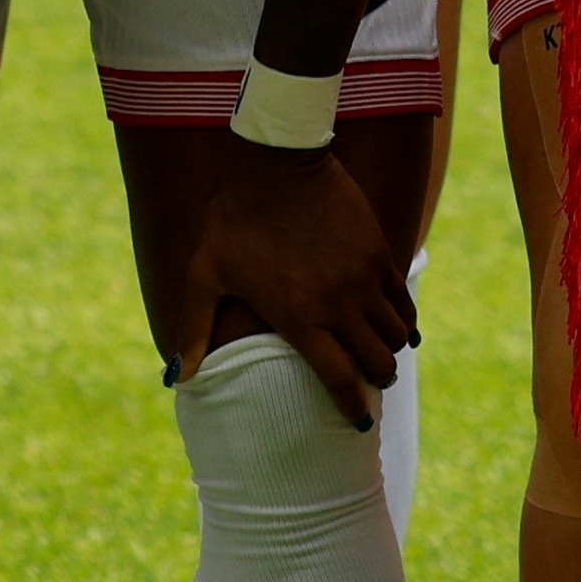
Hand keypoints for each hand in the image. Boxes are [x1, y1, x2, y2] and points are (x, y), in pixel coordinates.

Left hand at [168, 124, 417, 427]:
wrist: (276, 161)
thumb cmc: (233, 220)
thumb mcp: (205, 275)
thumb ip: (194, 328)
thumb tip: (179, 377)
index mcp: (298, 317)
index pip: (337, 379)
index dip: (350, 405)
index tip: (355, 420)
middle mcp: (338, 304)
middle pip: (379, 361)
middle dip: (378, 380)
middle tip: (371, 382)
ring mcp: (363, 277)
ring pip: (397, 333)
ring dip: (391, 349)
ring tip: (381, 352)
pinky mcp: (378, 251)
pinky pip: (401, 298)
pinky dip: (401, 317)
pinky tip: (394, 321)